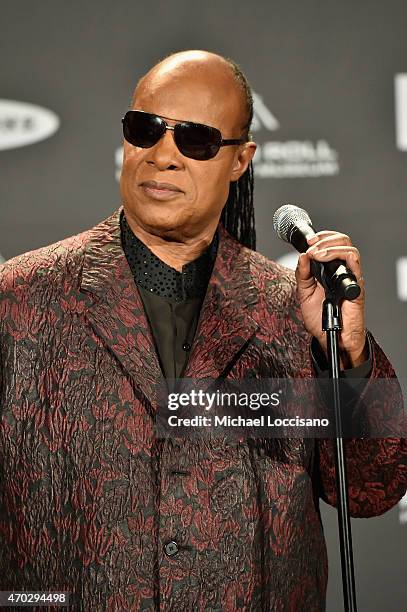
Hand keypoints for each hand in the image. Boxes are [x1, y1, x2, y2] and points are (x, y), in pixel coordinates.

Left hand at [295, 231, 367, 367]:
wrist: (331, 337)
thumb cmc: (321, 318)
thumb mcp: (305, 293)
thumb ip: (303, 275)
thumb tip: (302, 256)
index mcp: (331, 270)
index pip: (332, 243)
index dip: (321, 237)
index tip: (307, 241)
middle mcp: (343, 271)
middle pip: (343, 241)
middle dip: (325, 239)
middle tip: (311, 246)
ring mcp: (351, 277)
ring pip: (350, 249)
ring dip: (330, 247)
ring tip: (316, 254)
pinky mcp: (356, 287)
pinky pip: (355, 265)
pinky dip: (341, 257)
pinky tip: (325, 261)